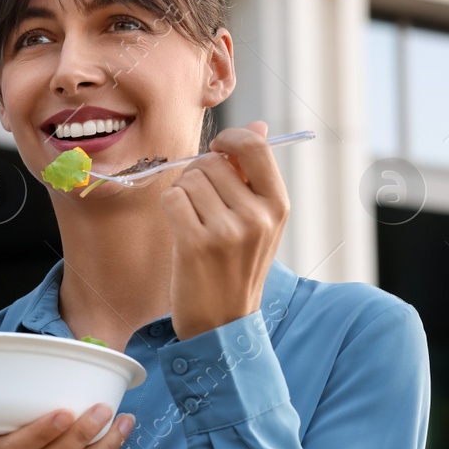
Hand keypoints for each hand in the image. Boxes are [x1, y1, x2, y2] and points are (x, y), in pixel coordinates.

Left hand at [160, 120, 289, 340]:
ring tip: (194, 222)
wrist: (222, 323)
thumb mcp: (260, 222)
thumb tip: (257, 125)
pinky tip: (181, 229)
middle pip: (212, 162)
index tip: (217, 149)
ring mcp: (228, 230)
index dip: (230, 139)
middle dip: (198, 175)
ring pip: (189, 179)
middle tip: (201, 206)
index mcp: (278, 206)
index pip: (255, 146)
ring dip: (183, 194)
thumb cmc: (236, 267)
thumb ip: (255, 175)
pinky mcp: (196, 243)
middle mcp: (258, 216)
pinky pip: (172, 198)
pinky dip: (170, 208)